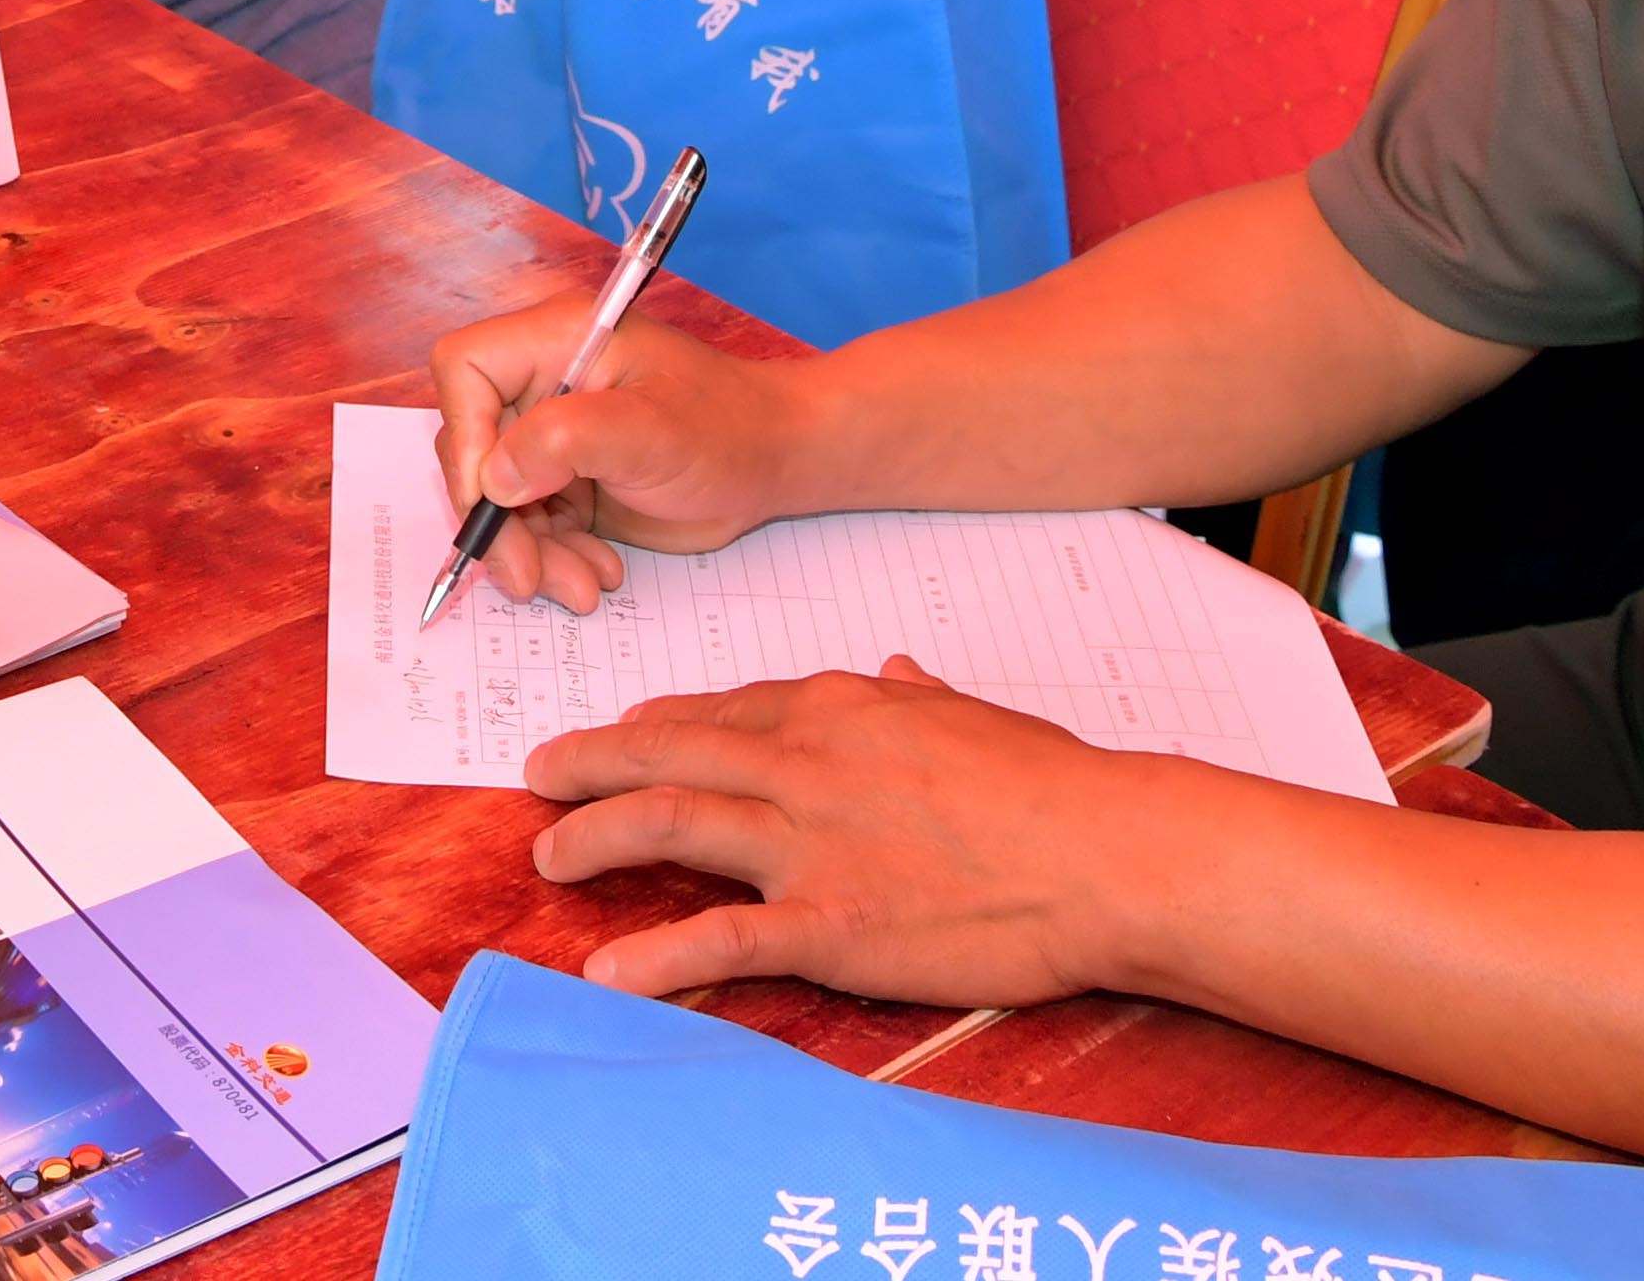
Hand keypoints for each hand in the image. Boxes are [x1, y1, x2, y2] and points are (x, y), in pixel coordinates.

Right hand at [426, 299, 816, 613]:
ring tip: (583, 587)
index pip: (465, 368)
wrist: (771, 464)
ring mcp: (550, 437)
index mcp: (555, 341)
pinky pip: (530, 527)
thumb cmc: (725, 428)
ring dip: (530, 553)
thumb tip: (494, 479)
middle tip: (529, 575)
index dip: (466, 434)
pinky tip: (599, 572)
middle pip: (472, 449)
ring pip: (496, 501)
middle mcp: (542, 384)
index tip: (494, 498)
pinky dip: (555, 559)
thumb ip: (566, 441)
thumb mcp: (651, 430)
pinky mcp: (564, 482)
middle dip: (497, 521)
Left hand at [526, 660, 1164, 1005]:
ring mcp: (814, 842)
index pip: (729, 710)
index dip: (662, 724)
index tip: (621, 735)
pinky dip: (657, 956)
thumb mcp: (977, 717)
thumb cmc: (1057, 788)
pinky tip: (606, 974)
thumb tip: (897, 670)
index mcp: (845, 709)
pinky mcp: (831, 922)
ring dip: (597, 835)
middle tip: (537, 773)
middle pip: (674, 750)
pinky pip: (721, 938)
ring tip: (547, 855)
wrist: (1106, 852)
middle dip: (594, 760)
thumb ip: (919, 697)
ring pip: (673, 822)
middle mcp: (810, 762)